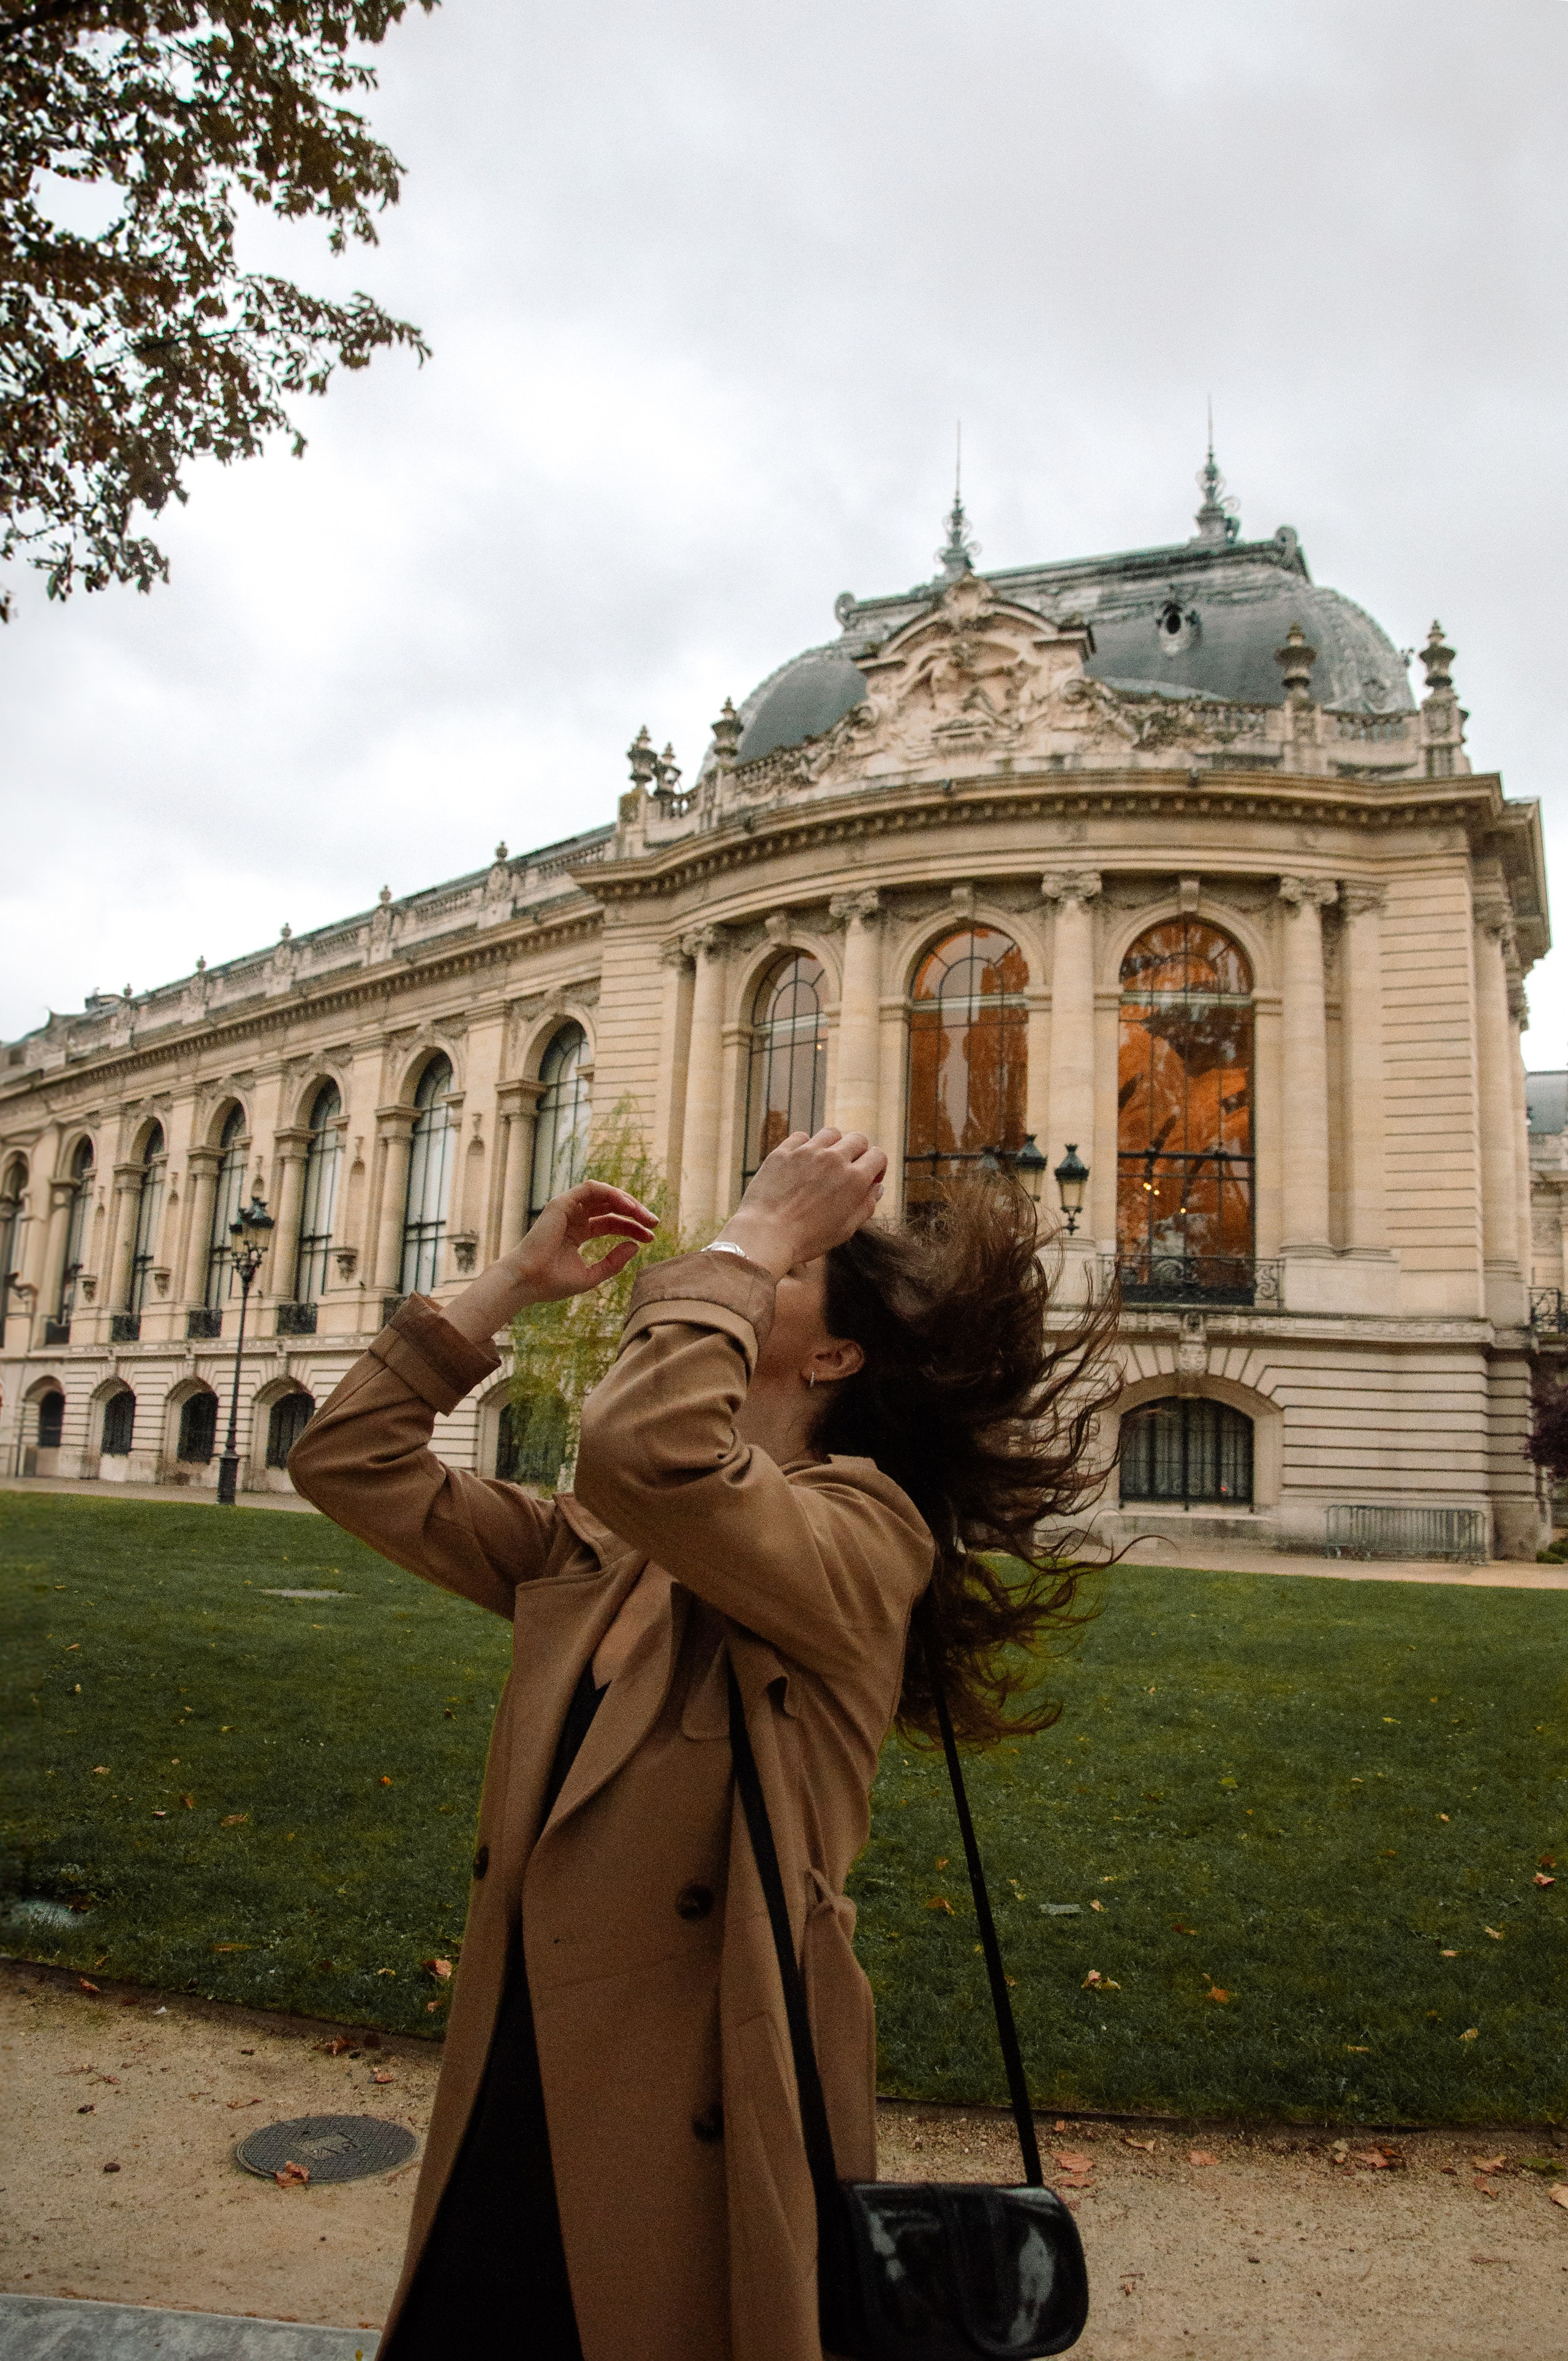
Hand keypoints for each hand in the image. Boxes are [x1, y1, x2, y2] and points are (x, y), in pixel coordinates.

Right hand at [513, 1182, 658, 1303]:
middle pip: (611, 1207)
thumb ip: (613, 1262)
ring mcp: (567, 1208)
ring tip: (645, 1215)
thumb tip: (636, 1245)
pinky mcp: (562, 1203)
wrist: (527, 1281)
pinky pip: (591, 1188)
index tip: (651, 1238)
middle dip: (635, 1213)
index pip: (611, 1223)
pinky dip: (612, 1193)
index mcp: (577, 1233)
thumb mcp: (591, 1275)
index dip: (632, 1228)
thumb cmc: (553, 1282)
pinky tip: (628, 1207)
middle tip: (654, 1223)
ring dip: (627, 1201)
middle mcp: (573, 1217)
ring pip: (604, 1194)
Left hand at [714, 1127, 885, 1278]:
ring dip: (833, 1146)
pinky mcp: (783, 1151)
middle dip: (858, 1153)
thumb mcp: (845, 1229)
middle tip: (847, 1170)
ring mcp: (807, 1152)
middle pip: (857, 1139)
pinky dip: (805, 1146)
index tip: (869, 1178)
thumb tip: (877, 1187)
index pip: (878, 1155)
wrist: (766, 1235)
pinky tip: (801, 1163)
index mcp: (854, 1179)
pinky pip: (801, 1137)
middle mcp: (834, 1159)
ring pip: (831, 1133)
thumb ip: (866, 1206)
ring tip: (824, 1164)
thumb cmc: (808, 1239)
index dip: (877, 1167)